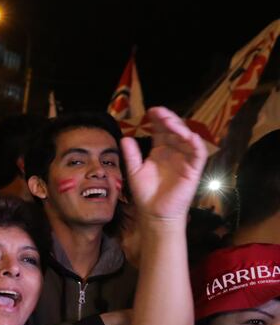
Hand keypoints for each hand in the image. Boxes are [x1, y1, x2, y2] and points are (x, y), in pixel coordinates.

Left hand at [122, 107, 206, 223]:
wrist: (154, 212)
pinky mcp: (194, 169)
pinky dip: (196, 144)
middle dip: (168, 120)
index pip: (162, 130)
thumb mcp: (135, 171)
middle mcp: (174, 152)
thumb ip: (131, 155)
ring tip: (169, 122)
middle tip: (159, 113)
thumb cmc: (146, 193)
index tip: (151, 111)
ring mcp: (185, 159)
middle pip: (175, 130)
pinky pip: (199, 153)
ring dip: (180, 128)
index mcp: (160, 150)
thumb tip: (125, 138)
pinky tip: (189, 136)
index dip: (158, 120)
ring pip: (187, 138)